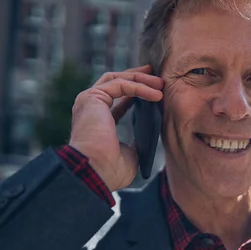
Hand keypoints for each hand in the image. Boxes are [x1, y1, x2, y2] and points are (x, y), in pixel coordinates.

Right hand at [69, 65, 163, 191]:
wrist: (95, 172)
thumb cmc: (109, 170)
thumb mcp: (130, 155)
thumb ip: (137, 142)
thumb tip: (149, 137)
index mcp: (96, 120)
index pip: (116, 99)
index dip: (136, 92)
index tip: (155, 90)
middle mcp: (89, 107)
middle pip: (115, 82)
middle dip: (139, 78)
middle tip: (159, 79)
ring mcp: (89, 100)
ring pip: (117, 79)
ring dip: (141, 79)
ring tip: (161, 84)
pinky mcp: (93, 97)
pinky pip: (121, 84)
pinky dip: (140, 87)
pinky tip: (156, 95)